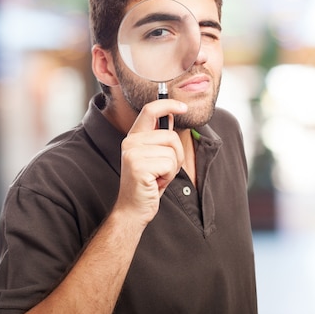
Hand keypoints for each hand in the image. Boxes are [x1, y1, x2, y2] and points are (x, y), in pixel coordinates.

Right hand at [114, 99, 187, 226]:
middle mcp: (130, 142)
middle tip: (163, 170)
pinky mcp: (139, 166)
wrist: (133, 209)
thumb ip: (160, 137)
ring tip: (158, 177)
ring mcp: (133, 153)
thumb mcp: (155, 156)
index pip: (149, 110)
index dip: (168, 104)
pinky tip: (156, 183)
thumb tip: (171, 116)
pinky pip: (170, 164)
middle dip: (176, 156)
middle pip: (171, 136)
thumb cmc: (148, 183)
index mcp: (134, 137)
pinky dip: (169, 176)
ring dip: (172, 168)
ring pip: (172, 151)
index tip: (184, 107)